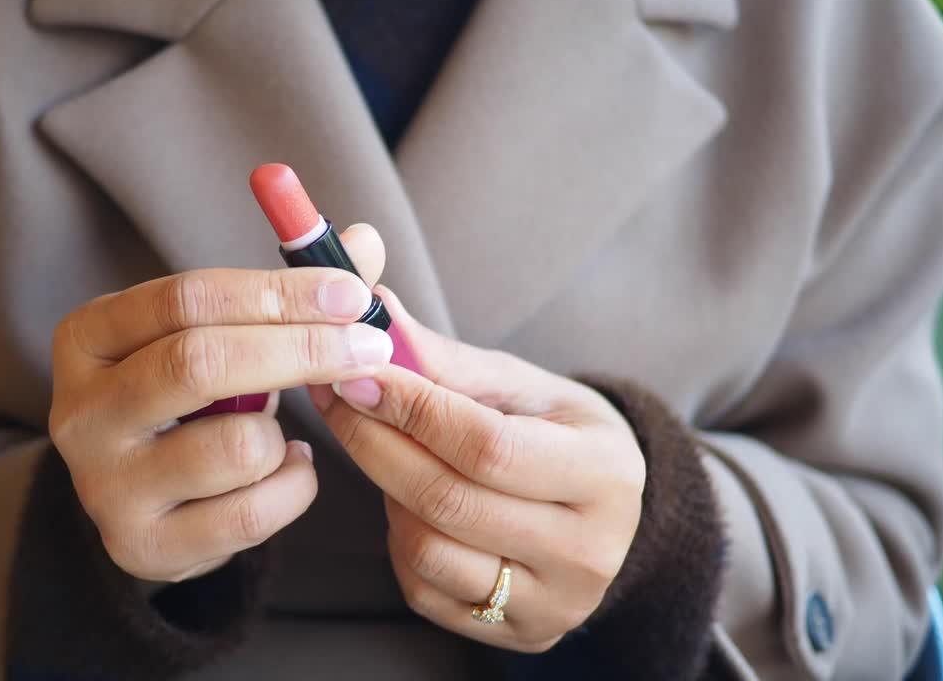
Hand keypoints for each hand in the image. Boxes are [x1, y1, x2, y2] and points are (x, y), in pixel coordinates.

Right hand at [50, 225, 389, 581]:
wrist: (150, 503)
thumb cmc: (195, 399)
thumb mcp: (224, 334)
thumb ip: (292, 291)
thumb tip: (366, 243)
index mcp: (88, 336)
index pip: (187, 297)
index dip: (277, 292)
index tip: (351, 292)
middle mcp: (79, 411)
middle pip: (202, 363)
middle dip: (302, 350)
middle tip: (371, 347)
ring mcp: (104, 485)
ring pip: (236, 446)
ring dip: (283, 433)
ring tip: (278, 430)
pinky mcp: (141, 546)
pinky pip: (252, 513)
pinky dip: (292, 485)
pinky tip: (283, 469)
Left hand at [313, 289, 645, 652]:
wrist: (607, 511)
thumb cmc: (559, 433)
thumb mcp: (523, 386)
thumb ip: (447, 359)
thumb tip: (373, 309)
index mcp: (605, 474)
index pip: (486, 446)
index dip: (411, 408)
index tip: (358, 373)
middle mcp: (588, 550)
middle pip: (448, 500)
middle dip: (374, 443)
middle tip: (336, 399)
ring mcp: (554, 602)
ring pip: (427, 550)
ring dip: (387, 493)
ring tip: (389, 453)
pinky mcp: (518, 634)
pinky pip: (423, 589)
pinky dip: (398, 540)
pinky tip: (409, 504)